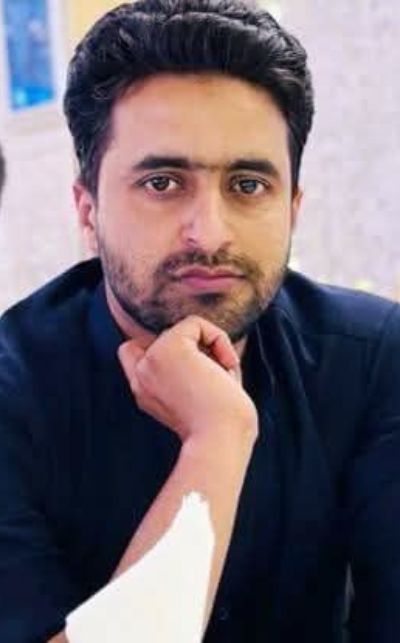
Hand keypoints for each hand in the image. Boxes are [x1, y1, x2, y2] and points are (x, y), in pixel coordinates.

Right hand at [118, 315, 257, 442]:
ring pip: (183, 330)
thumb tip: (201, 336)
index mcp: (144, 392)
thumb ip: (190, 370)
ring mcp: (151, 360)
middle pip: (163, 337)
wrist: (221, 440)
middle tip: (214, 378)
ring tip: (222, 376)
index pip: (132, 353)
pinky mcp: (168, 347)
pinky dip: (218, 339)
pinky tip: (227, 366)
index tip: (197, 373)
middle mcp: (141, 376)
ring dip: (211, 348)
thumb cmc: (224, 426)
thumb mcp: (200, 396)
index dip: (165, 350)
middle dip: (194, 349)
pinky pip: (195, 323)